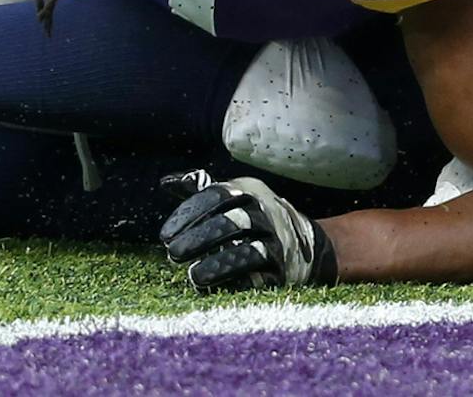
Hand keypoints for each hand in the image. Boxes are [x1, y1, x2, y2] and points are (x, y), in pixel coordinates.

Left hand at [159, 171, 335, 291]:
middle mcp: (265, 214)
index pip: (217, 196)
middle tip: (173, 253)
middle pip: (232, 222)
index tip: (165, 235)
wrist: (307, 244)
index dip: (189, 214)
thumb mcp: (233, 197)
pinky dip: (236, 284)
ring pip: (249, 252)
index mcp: (249, 192)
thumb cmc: (254, 218)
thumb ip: (200, 189)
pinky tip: (214, 290)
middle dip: (200, 237)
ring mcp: (277, 243)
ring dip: (219, 265)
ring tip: (193, 277)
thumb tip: (166, 182)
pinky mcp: (282, 271)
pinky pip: (260, 278)